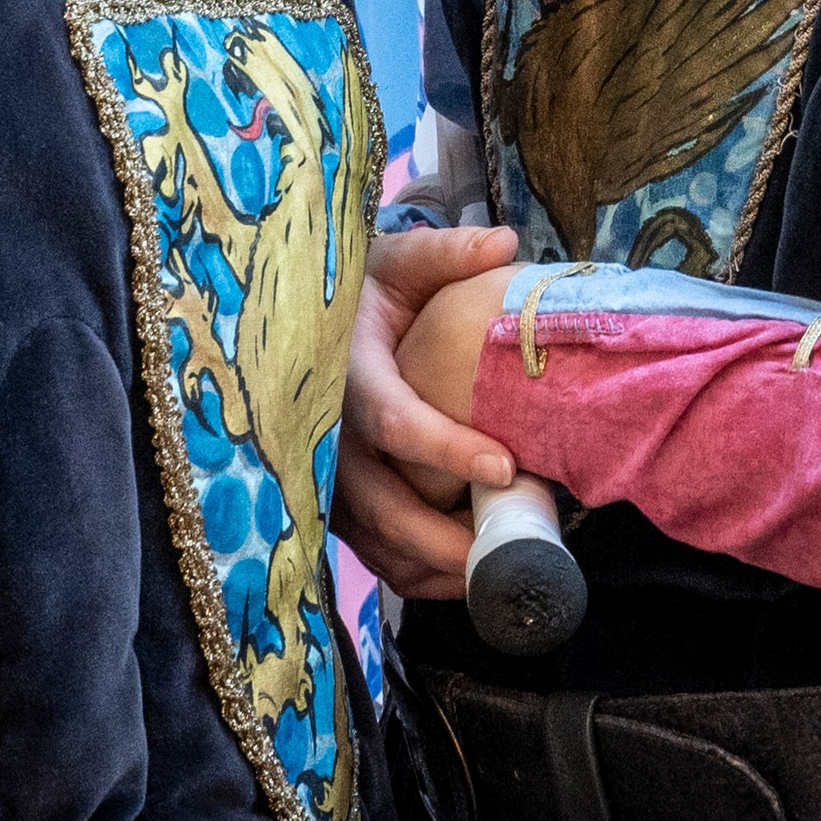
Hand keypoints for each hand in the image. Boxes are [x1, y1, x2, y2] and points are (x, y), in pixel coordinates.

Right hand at [334, 223, 518, 601]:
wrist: (304, 322)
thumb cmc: (359, 291)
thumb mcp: (393, 261)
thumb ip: (444, 253)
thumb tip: (504, 244)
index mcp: (345, 371)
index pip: (393, 419)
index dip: (445, 449)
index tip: (505, 466)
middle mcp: (327, 434)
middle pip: (382, 504)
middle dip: (448, 537)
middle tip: (516, 548)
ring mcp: (325, 478)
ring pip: (377, 542)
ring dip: (438, 565)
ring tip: (505, 566)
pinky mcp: (332, 505)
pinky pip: (373, 555)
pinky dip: (418, 576)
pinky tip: (469, 575)